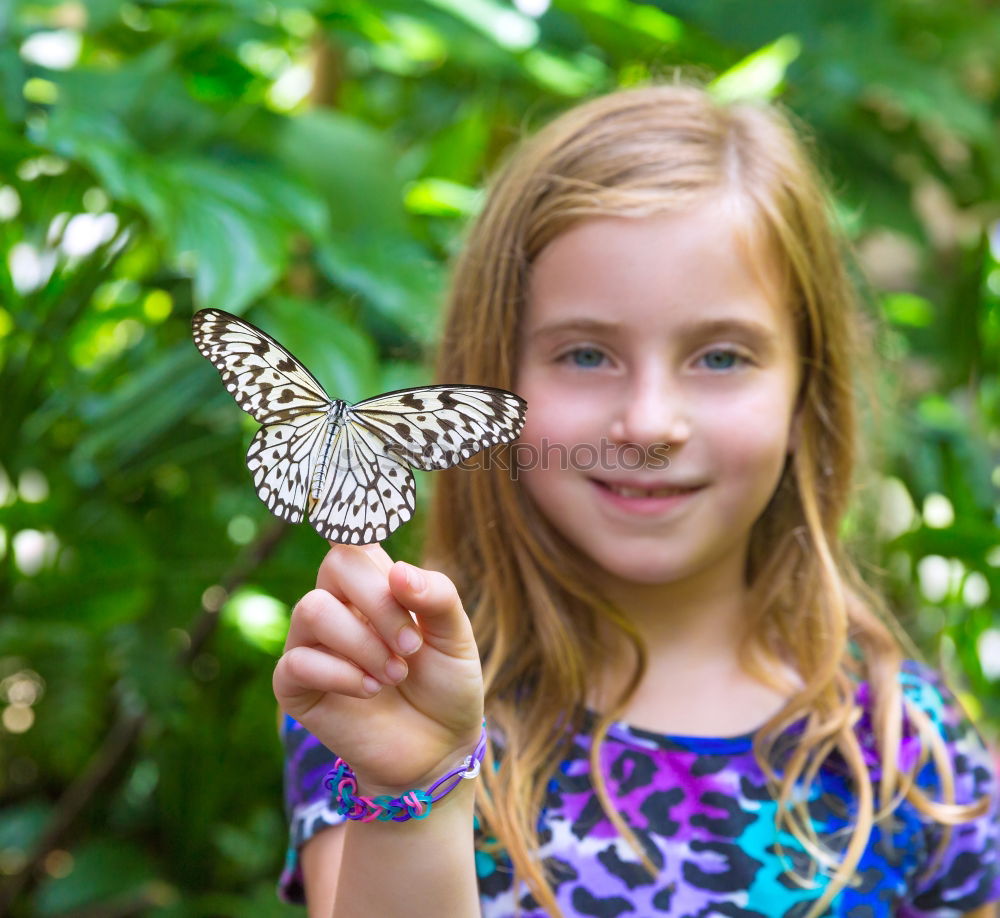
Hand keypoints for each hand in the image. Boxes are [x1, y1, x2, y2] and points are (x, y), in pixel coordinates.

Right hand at [272, 542, 484, 795]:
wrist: (437, 749)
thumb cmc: (445, 684)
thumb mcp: (457, 637)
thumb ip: (436, 597)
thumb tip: (398, 572)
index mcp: (375, 584)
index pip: (354, 537)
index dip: (351, 519)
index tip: (357, 521)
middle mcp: (338, 606)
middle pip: (336, 563)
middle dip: (380, 603)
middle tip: (411, 646)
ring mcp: (312, 644)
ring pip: (312, 609)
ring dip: (363, 643)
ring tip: (395, 674)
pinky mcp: (294, 686)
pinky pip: (297, 661)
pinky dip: (340, 674)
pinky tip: (369, 692)